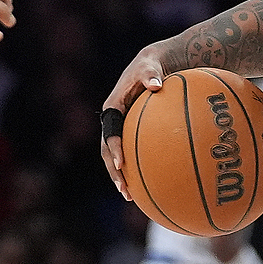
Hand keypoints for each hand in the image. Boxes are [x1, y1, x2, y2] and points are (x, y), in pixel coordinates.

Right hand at [100, 48, 167, 200]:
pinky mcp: (130, 134)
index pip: (109, 132)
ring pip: (115, 157)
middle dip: (114, 172)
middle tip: (124, 190)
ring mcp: (120, 129)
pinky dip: (137, 170)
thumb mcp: (150, 66)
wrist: (152, 67)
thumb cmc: (152, 66)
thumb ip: (150, 74)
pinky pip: (132, 154)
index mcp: (112, 108)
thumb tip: (155, 84)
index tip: (120, 163)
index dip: (112, 148)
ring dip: (121, 177)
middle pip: (107, 151)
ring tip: (131, 197)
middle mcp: (112, 122)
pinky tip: (150, 187)